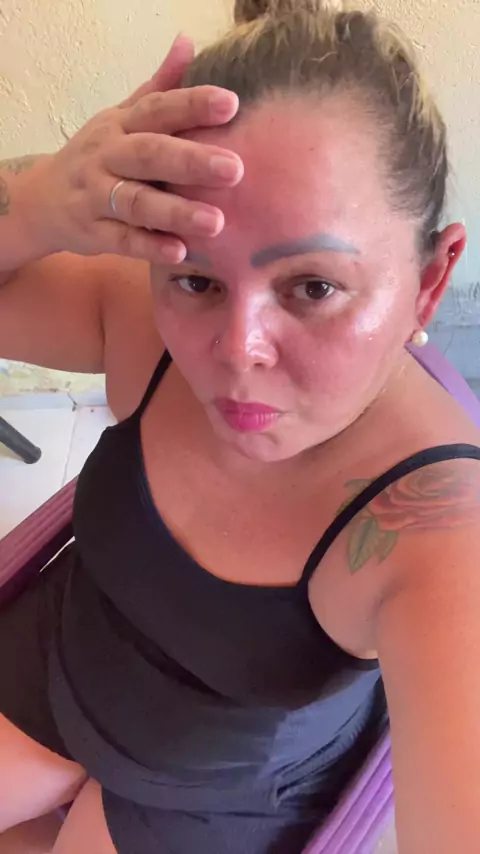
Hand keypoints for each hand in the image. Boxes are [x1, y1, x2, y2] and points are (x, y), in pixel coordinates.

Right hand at [30, 35, 242, 263]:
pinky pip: (122, 240)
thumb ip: (157, 89)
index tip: (232, 104)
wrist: (43, 199)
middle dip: (191, 161)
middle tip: (235, 170)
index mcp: (120, 125)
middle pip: (149, 154)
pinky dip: (150, 246)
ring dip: (176, 211)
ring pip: (136, 202)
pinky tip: (180, 252)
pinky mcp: (92, 232)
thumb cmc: (98, 157)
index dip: (192, 105)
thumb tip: (188, 44)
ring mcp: (96, 195)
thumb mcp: (121, 118)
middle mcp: (107, 156)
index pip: (157, 109)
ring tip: (216, 222)